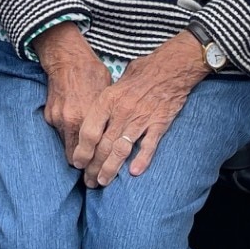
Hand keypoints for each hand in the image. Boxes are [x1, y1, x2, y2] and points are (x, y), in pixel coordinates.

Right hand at [35, 23, 111, 158]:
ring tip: (84, 151)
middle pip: (74, 157)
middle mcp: (70, 121)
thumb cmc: (92, 74)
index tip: (99, 171)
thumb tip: (116, 137)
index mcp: (88, 117)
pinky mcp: (49, 115)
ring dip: (74, 148)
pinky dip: (66, 134)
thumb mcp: (107, 96)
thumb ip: (107, 119)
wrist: (67, 59)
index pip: (90, 154)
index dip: (94, 165)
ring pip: (66, 145)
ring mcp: (58, 119)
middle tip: (90, 169)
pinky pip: (59, 132)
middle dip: (82, 164)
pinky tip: (74, 128)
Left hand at [71, 32, 208, 185]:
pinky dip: (141, 160)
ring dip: (111, 169)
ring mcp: (141, 118)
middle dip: (93, 167)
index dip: (82, 151)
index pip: (89, 131)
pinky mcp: (159, 123)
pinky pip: (148, 146)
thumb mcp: (117, 81)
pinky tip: (133, 173)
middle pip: (103, 146)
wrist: (172, 66)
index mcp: (108, 100)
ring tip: (103, 182)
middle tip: (88, 181)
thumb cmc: (142, 71)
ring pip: (122, 150)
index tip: (78, 163)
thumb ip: (106, 101)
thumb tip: (94, 119)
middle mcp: (122, 111)